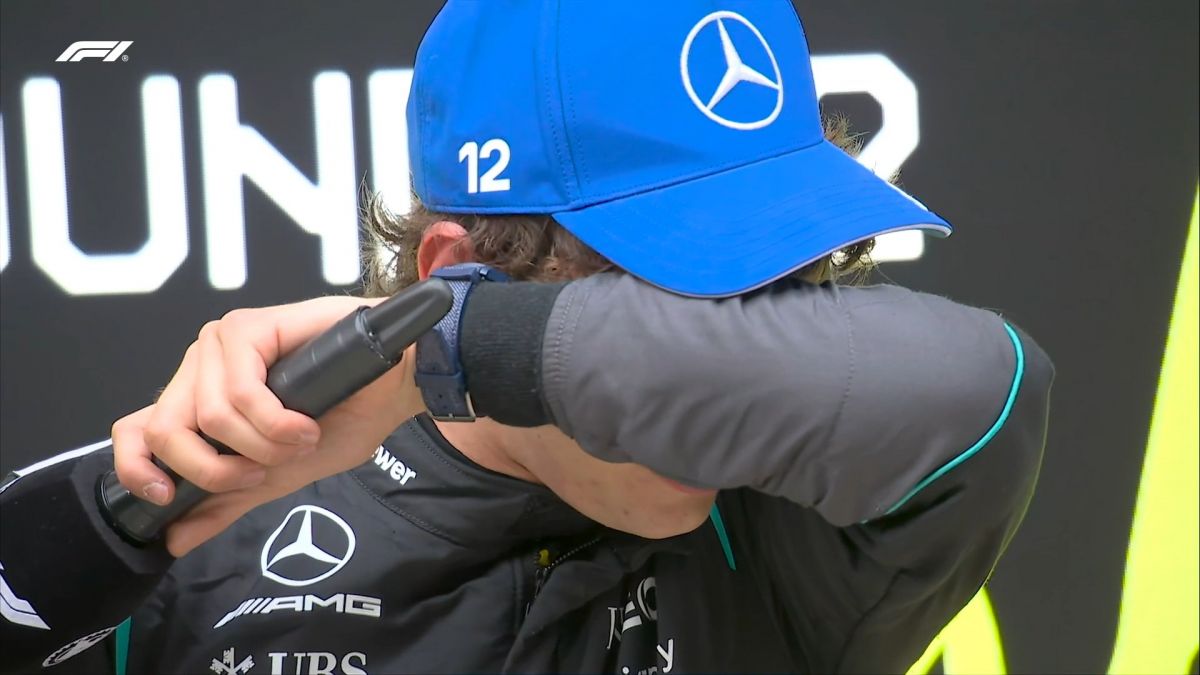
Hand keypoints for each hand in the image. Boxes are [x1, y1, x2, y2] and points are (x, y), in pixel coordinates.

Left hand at [112, 296, 425, 555]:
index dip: (137, 469)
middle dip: (220, 469)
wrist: (396, 384)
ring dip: (263, 445)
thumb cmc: (347, 418)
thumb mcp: (282, 474)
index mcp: (199, 400)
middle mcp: (200, 369)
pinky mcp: (247, 328)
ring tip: (303, 438)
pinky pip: (239, 394)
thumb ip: (228, 502)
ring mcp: (220, 344)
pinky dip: (275, 422)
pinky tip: (305, 422)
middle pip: (164, 431)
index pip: (135, 431)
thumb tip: (175, 540)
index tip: (168, 498)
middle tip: (269, 469)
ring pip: (207, 417)